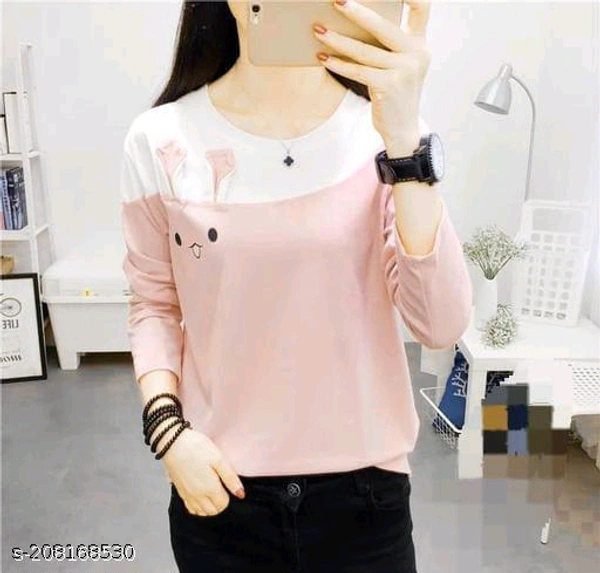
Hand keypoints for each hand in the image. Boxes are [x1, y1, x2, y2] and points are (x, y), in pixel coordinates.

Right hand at [161, 427, 244, 515]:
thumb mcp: (219, 459)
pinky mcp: (179, 491)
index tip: (227, 484)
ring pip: (200, 512)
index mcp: (209, 489)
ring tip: (211, 491)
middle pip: (212, 511)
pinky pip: (190, 508)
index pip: (223, 505)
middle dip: (219, 503)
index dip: (228, 495)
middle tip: (221, 487)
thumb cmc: (196, 448)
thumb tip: (241, 494)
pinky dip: (197, 506)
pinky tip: (200, 494)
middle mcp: (197, 496)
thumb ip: (230, 478)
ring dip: (208, 507)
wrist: (172, 442)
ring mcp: (187, 495)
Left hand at [314, 0, 431, 149]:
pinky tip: (324, 58)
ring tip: (318, 30)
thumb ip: (386, 45)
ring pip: (365, 51)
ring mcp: (405, 70)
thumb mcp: (398, 65)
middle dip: (356, 12)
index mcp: (419, 43)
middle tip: (335, 0)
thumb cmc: (394, 93)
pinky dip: (339, 64)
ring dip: (338, 40)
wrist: (402, 129)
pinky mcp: (390, 86)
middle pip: (383, 26)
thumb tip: (350, 22)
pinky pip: (358, 71)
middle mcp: (416, 53)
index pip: (421, 8)